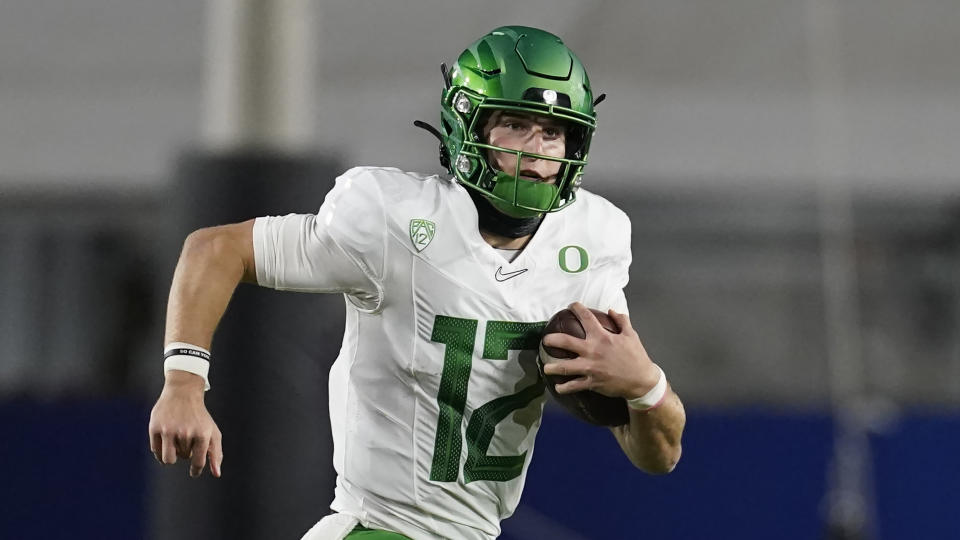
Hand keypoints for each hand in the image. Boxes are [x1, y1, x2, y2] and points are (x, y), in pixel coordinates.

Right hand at [148, 370, 222, 477]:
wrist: (183, 392)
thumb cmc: (200, 416)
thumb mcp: (212, 432)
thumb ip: (216, 454)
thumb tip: (217, 474)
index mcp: (202, 435)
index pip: (198, 463)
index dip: (195, 470)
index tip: (194, 471)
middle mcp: (186, 433)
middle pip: (182, 458)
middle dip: (185, 451)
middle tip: (186, 435)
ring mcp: (169, 430)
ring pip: (167, 459)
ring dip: (171, 454)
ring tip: (175, 442)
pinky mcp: (155, 427)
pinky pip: (155, 450)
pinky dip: (160, 448)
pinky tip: (165, 437)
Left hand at [541, 302, 660, 398]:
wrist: (642, 381)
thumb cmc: (636, 357)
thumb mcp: (631, 335)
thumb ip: (622, 321)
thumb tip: (612, 310)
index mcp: (602, 337)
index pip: (587, 318)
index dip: (577, 309)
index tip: (571, 306)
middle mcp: (593, 351)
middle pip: (566, 342)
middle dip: (552, 340)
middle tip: (545, 340)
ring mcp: (591, 368)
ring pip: (565, 367)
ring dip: (553, 368)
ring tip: (545, 367)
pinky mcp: (592, 382)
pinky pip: (574, 386)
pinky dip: (564, 388)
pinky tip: (558, 387)